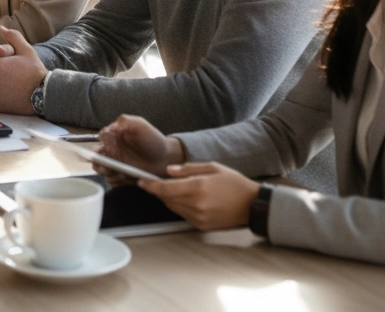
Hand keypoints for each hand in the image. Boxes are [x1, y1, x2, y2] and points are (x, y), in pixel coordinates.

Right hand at [95, 115, 184, 184]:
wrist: (167, 158)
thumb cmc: (153, 139)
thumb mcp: (140, 124)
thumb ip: (125, 121)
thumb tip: (111, 127)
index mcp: (114, 136)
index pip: (101, 137)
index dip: (104, 142)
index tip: (112, 145)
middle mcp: (112, 151)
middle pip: (96, 157)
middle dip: (99, 162)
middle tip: (109, 165)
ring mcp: (116, 165)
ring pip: (103, 171)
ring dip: (110, 173)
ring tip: (123, 173)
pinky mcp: (122, 177)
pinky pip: (112, 182)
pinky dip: (116, 182)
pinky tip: (127, 179)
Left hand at [138, 162, 260, 231]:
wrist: (252, 205)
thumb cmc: (234, 183)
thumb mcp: (211, 167)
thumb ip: (188, 169)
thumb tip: (169, 171)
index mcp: (197, 188)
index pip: (164, 189)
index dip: (150, 185)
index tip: (141, 181)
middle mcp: (196, 205)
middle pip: (166, 199)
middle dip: (159, 190)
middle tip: (157, 180)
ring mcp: (199, 218)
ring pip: (173, 207)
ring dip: (169, 198)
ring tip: (176, 187)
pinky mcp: (202, 226)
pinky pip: (183, 215)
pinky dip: (179, 206)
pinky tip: (187, 197)